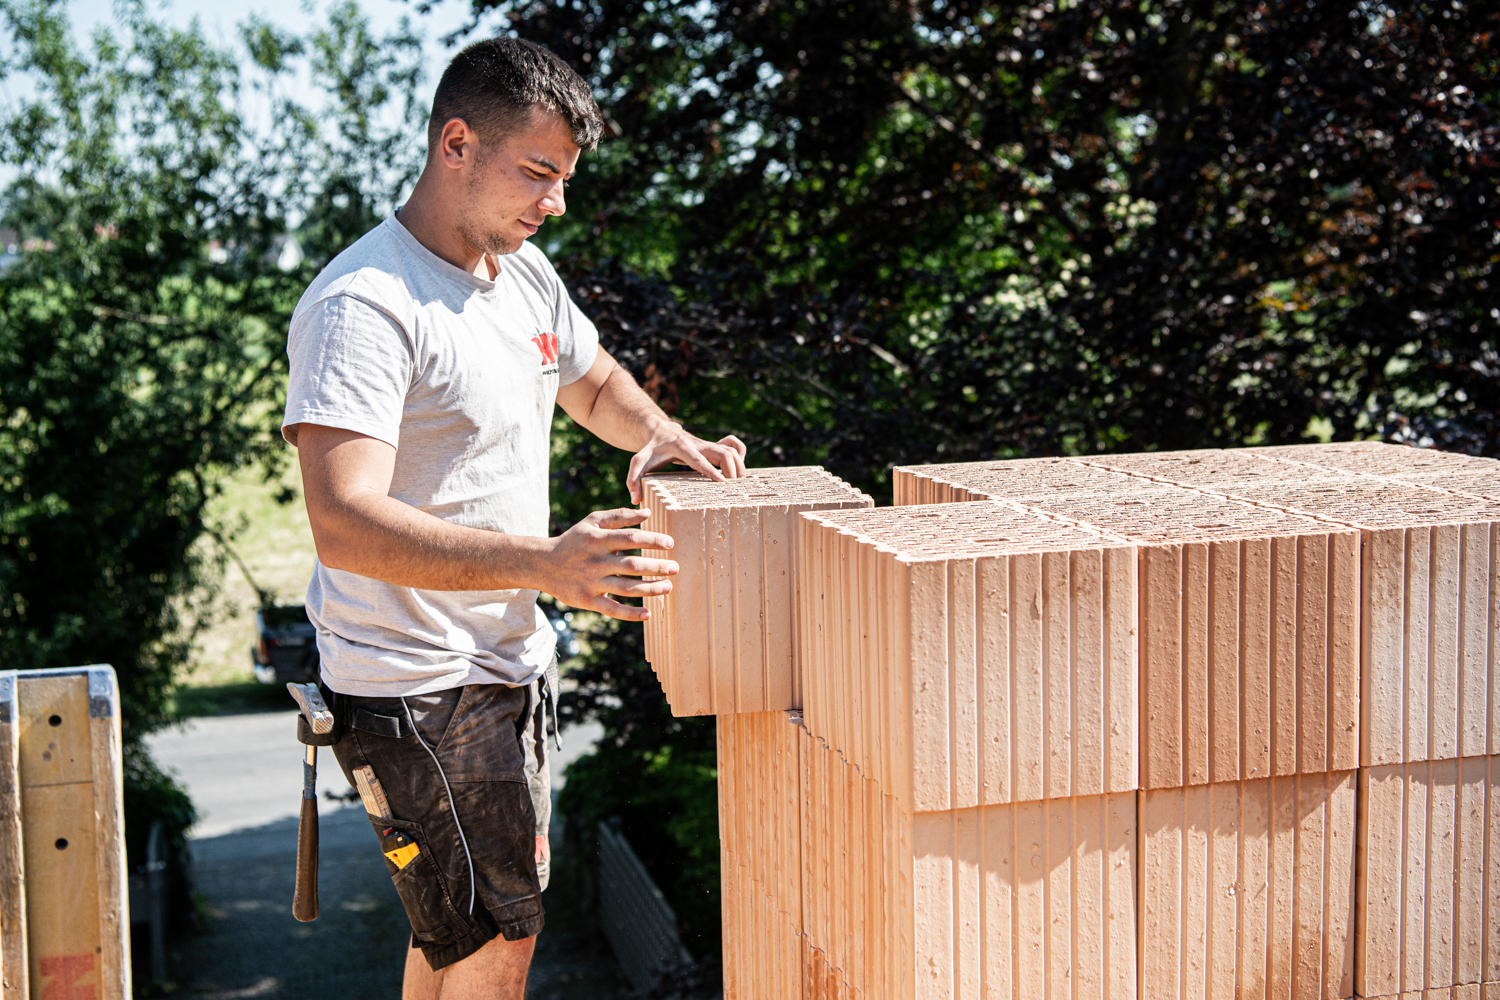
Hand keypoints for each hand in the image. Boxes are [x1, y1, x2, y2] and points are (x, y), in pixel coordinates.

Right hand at [543, 508, 677, 620]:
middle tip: (675, 568)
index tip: (670, 543)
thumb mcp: (592, 522)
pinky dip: (630, 614)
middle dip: (656, 567)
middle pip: (631, 566)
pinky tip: (648, 614)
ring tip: (668, 587)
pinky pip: (612, 609)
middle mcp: (595, 561)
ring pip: (626, 588)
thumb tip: (647, 513)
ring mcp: (591, 583)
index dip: (652, 540)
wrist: (543, 564)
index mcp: (598, 540)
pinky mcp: (587, 600)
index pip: (630, 538)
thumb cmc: (574, 540)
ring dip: (650, 590)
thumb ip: (619, 516)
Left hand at [626, 423, 748, 502]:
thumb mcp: (638, 461)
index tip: (722, 483)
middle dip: (732, 469)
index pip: (698, 459)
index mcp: (681, 447)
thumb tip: (635, 500)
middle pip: (722, 452)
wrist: (661, 431)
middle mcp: (698, 443)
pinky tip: (739, 470)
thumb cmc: (651, 449)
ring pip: (731, 450)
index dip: (710, 470)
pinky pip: (733, 446)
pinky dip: (740, 455)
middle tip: (734, 488)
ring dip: (739, 466)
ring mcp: (707, 444)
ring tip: (739, 485)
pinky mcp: (713, 446)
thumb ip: (633, 479)